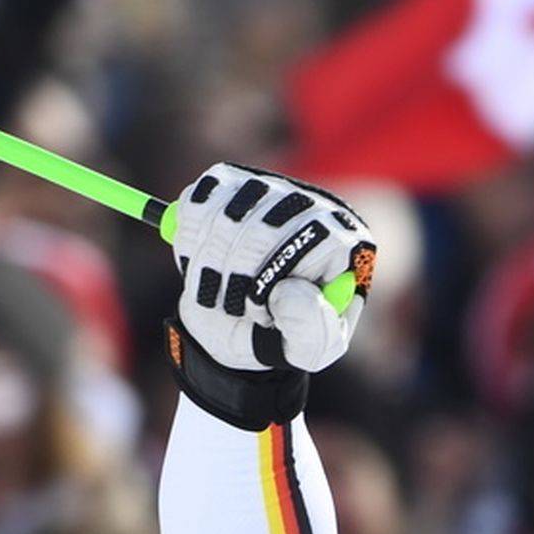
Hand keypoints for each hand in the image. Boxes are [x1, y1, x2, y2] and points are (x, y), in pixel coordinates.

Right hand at [166, 163, 372, 373]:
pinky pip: (197, 201)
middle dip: (239, 276)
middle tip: (235, 308)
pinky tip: (201, 264)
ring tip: (220, 295)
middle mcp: (311, 204)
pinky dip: (189, 241)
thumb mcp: (307, 350)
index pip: (320, 236)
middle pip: (268, 222)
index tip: (259, 308)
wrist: (238, 325)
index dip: (278, 275)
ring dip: (210, 265)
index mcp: (344, 241)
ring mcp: (268, 188)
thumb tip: (291, 290)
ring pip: (227, 211)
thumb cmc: (283, 335)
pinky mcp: (227, 183)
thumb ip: (310, 330)